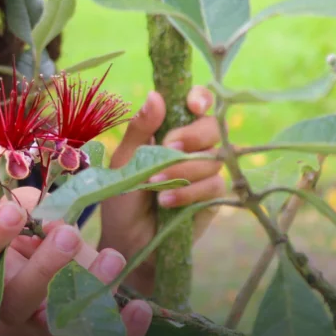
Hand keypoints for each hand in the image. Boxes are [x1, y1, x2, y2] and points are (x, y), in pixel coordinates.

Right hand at [0, 187, 151, 335]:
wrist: (62, 296)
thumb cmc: (41, 247)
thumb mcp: (32, 222)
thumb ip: (31, 206)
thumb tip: (42, 206)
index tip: (14, 213)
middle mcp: (10, 306)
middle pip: (15, 299)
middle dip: (44, 266)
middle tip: (66, 233)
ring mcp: (45, 330)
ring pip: (59, 324)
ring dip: (89, 290)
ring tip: (113, 259)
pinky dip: (123, 334)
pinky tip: (138, 308)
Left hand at [100, 86, 225, 266]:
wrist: (127, 240)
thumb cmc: (122, 197)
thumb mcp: (125, 160)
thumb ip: (141, 130)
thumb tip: (155, 95)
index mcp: (170, 130)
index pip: (196, 104)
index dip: (200, 98)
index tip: (193, 105)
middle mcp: (192, 147)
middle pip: (212, 127)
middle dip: (192, 136)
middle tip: (169, 148)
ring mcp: (205, 172)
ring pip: (213, 157)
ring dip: (182, 170)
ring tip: (154, 184)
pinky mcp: (212, 197)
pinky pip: (213, 185)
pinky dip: (188, 193)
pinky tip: (166, 202)